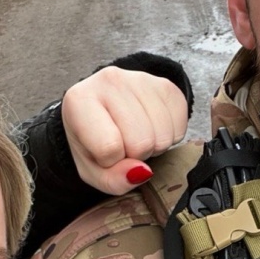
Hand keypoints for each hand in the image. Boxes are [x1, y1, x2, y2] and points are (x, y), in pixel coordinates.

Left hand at [62, 66, 187, 194]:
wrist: (106, 109)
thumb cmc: (94, 141)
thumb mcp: (91, 169)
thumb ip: (112, 179)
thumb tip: (142, 172)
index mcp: (79, 100)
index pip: (109, 147)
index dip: (112, 162)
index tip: (105, 153)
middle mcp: (109, 80)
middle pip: (141, 142)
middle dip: (136, 154)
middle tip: (125, 145)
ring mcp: (141, 79)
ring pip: (163, 135)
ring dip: (154, 146)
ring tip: (138, 136)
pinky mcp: (165, 84)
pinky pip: (180, 126)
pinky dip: (170, 136)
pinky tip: (152, 128)